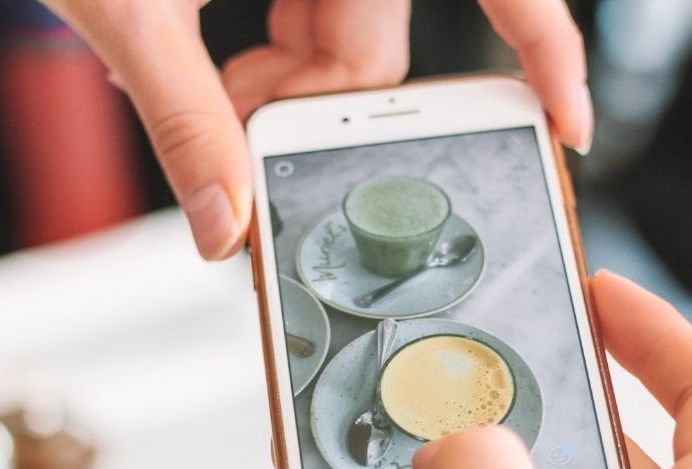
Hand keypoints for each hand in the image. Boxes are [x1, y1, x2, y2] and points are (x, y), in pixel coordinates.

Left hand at [39, 0, 594, 259]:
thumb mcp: (126, 3)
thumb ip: (180, 114)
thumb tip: (226, 223)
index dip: (545, 44)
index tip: (565, 125)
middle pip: (381, 44)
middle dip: (316, 108)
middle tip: (246, 132)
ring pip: (344, 40)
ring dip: (284, 91)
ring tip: (216, 98)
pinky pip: (312, 15)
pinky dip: (276, 57)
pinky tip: (225, 73)